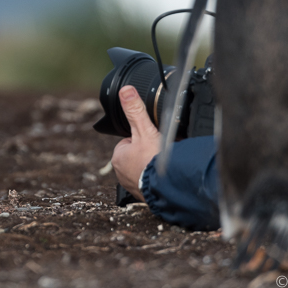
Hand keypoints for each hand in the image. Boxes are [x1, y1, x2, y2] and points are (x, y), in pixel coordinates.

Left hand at [111, 85, 161, 201]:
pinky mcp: (147, 197)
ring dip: (156, 166)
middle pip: (139, 155)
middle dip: (150, 153)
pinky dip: (160, 180)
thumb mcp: (144, 130)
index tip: (154, 140)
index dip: (143, 138)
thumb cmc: (153, 161)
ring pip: (146, 169)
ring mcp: (134, 186)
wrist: (169, 189)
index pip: (130, 141)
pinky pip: (153, 184)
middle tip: (162, 152)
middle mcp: (122, 173)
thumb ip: (135, 110)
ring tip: (166, 164)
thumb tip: (126, 90)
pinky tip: (168, 177)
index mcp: (118, 157)